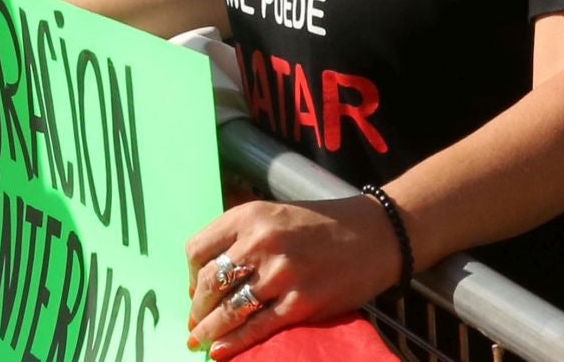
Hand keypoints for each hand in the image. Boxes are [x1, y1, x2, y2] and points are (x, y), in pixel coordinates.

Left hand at [185, 196, 402, 357]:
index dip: (190, 274)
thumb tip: (209, 274)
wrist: (373, 235)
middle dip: (197, 306)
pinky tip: (220, 351)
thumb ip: (241, 237)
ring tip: (199, 340)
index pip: (198, 249)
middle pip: (210, 281)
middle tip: (193, 321)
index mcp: (247, 217)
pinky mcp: (303, 302)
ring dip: (210, 329)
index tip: (193, 288)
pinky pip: (259, 327)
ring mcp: (281, 274)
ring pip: (230, 308)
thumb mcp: (271, 215)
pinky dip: (235, 342)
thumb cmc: (318, 224)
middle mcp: (260, 243)